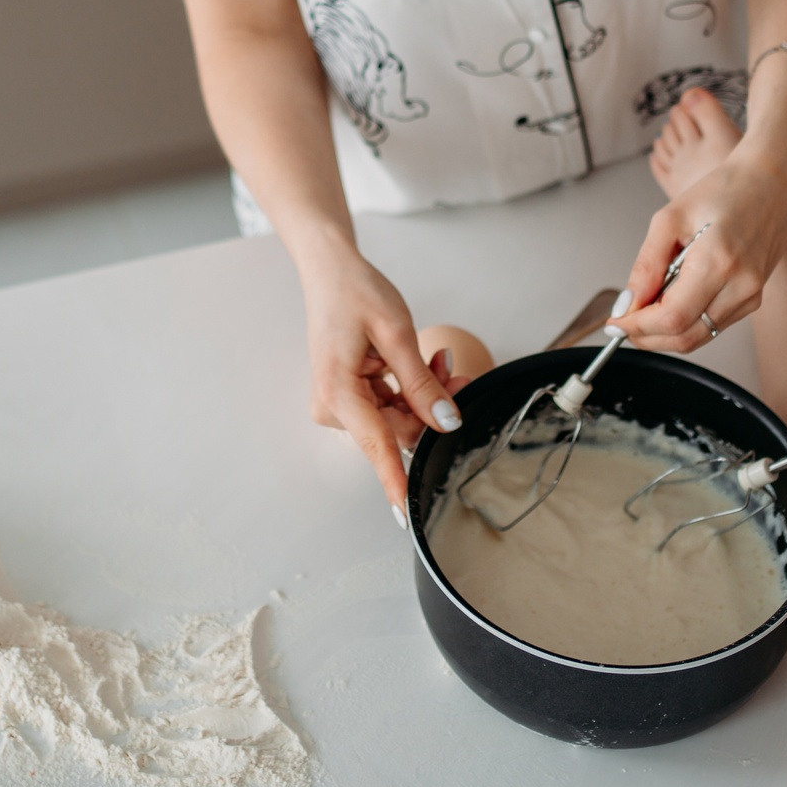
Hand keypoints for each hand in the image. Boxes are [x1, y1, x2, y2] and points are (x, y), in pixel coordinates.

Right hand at [300, 253, 462, 517]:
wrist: (330, 271)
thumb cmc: (355, 292)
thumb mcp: (396, 333)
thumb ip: (422, 383)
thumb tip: (446, 423)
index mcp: (339, 392)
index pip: (376, 446)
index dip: (396, 482)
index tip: (408, 514)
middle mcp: (333, 406)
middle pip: (397, 430)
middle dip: (431, 407)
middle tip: (456, 373)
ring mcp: (339, 404)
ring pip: (398, 420)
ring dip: (425, 395)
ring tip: (441, 360)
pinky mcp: (348, 399)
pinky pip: (389, 408)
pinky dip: (411, 390)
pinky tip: (427, 363)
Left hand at [619, 144, 786, 352]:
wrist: (770, 182)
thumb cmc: (724, 190)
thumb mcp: (670, 218)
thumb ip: (647, 265)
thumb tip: (628, 304)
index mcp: (718, 262)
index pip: (672, 318)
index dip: (637, 326)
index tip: (616, 323)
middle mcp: (741, 286)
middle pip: (685, 337)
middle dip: (648, 336)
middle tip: (623, 322)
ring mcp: (751, 296)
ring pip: (699, 336)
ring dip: (666, 330)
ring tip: (647, 304)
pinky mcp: (754, 298)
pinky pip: (713, 324)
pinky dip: (687, 320)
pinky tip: (673, 298)